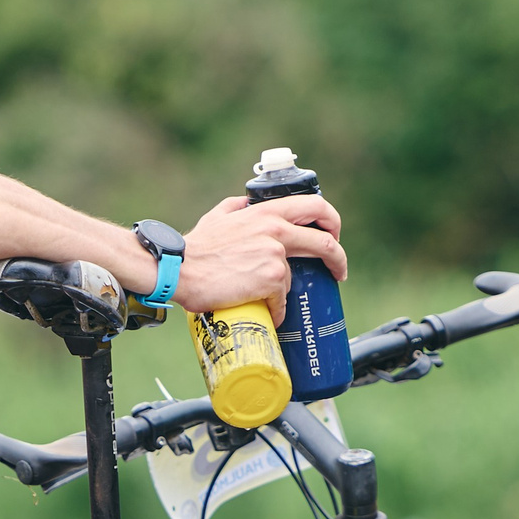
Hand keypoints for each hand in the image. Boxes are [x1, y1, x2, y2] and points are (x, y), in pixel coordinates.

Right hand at [177, 193, 347, 320]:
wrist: (179, 269)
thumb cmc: (194, 248)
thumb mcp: (216, 217)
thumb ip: (235, 207)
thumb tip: (244, 202)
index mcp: (265, 212)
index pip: (314, 205)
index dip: (331, 221)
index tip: (332, 236)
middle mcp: (275, 229)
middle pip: (325, 241)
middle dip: (338, 259)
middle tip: (338, 273)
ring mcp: (276, 254)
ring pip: (296, 278)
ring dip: (287, 294)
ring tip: (274, 304)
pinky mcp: (272, 279)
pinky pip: (282, 300)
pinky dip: (276, 311)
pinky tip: (266, 315)